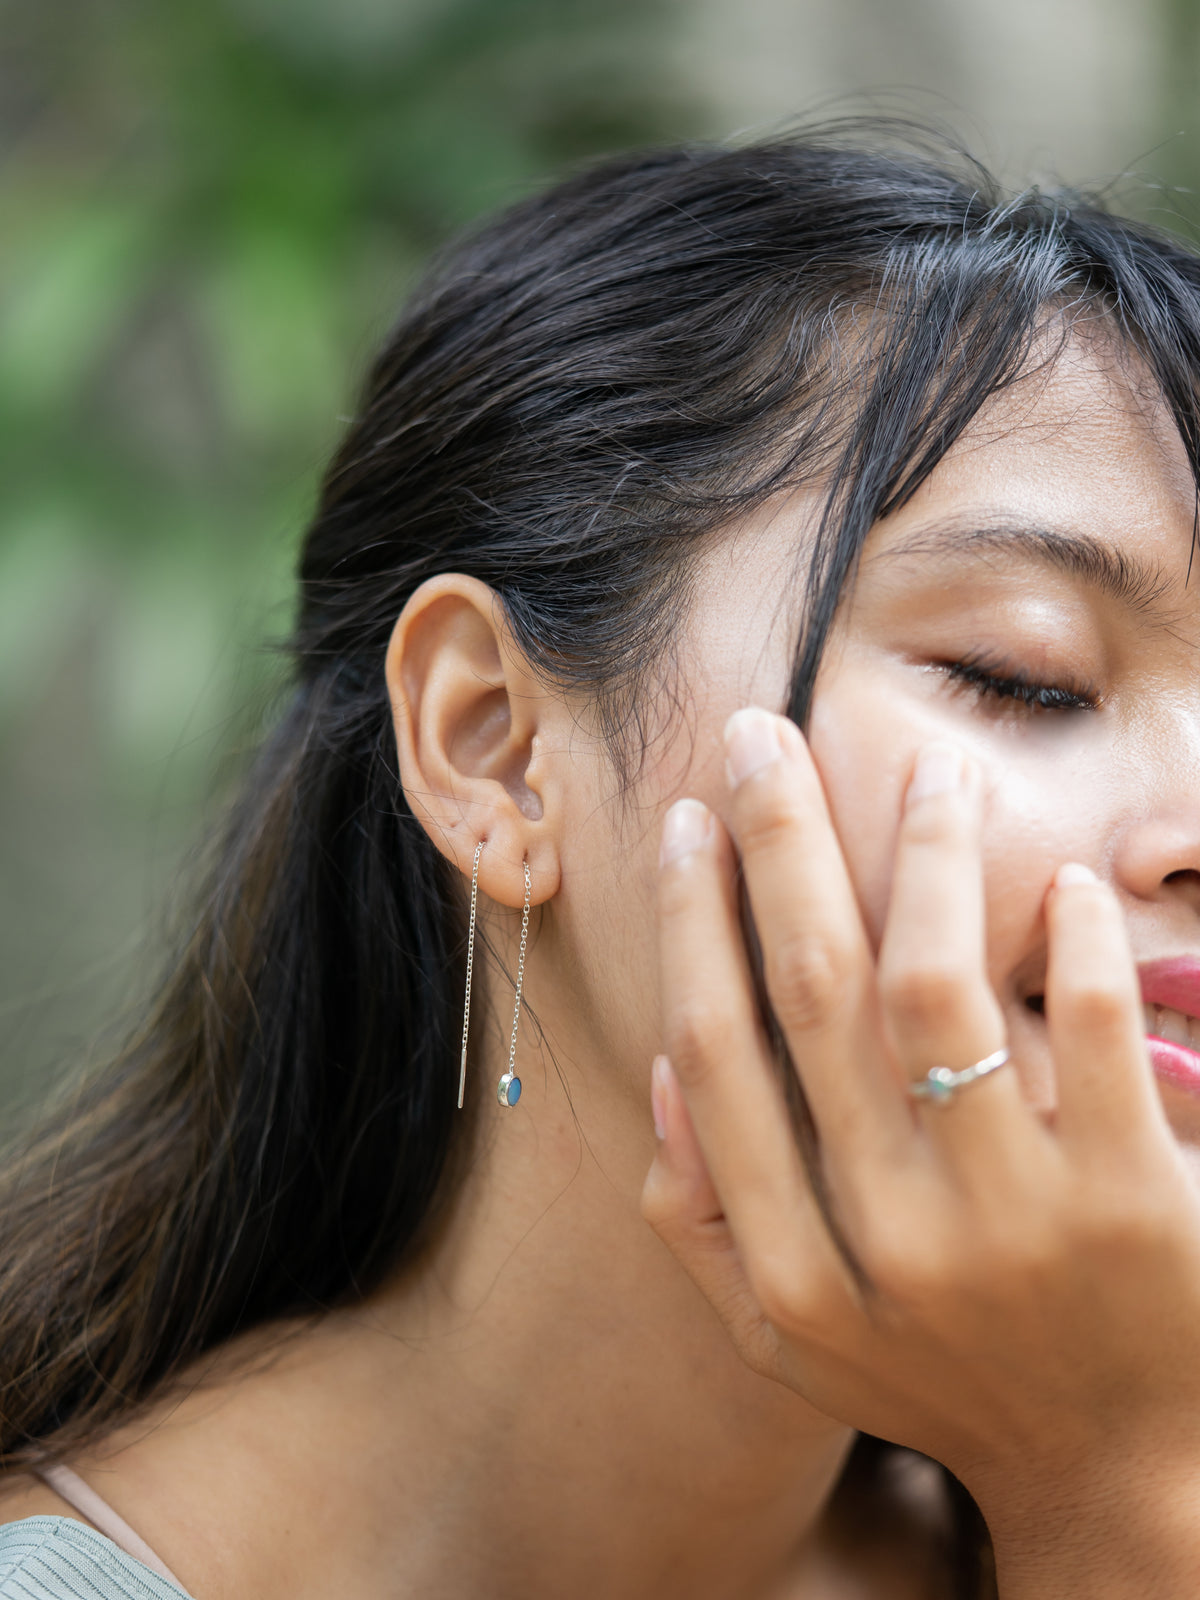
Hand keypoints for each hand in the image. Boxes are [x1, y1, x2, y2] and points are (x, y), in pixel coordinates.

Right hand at [641, 708, 1199, 1596]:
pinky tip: (1062, 881)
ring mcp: (1012, 1225)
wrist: (1119, 1470)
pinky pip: (1088, 1033)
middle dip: (776, 844)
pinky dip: (1070, 940)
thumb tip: (664, 1065)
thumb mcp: (791, 1337)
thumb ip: (705, 1218)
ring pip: (938, 991)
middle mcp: (889, 1242)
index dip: (690, 923)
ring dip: (922, 861)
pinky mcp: (1133, 1208)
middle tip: (762, 735)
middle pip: (813, 994)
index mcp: (794, 1270)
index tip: (684, 822)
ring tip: (930, 774)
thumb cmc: (939, 1375)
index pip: (714, 1055)